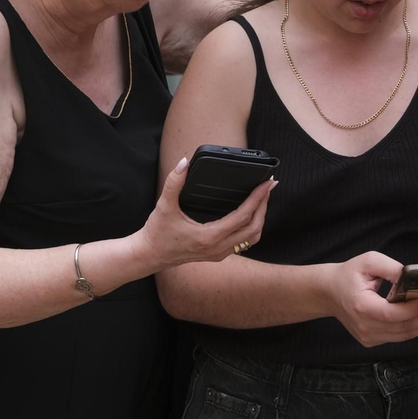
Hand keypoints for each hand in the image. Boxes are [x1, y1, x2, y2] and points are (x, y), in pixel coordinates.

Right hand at [139, 157, 271, 268]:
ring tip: (262, 200)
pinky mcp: (217, 255)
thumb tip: (184, 163)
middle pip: (254, 228)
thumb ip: (174, 182)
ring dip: (260, 219)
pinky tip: (249, 216)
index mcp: (210, 236)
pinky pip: (243, 243)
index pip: (244, 216)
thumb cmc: (157, 233)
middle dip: (264, 206)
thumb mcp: (164, 206)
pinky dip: (251, 228)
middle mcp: (218, 248)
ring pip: (251, 238)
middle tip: (269, 188)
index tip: (268, 184)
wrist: (149, 255)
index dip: (258, 198)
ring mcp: (219, 253)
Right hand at [324, 252, 417, 347]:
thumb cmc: (349, 274)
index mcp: (362, 306)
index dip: (412, 310)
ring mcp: (368, 337)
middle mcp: (365, 326)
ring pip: (403, 336)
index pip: (391, 314)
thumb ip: (392, 268)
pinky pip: (397, 337)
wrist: (329, 292)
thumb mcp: (369, 261)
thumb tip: (414, 277)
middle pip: (402, 328)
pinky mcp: (371, 340)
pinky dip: (414, 329)